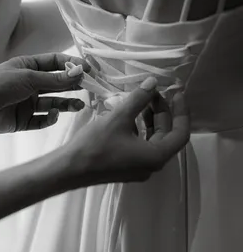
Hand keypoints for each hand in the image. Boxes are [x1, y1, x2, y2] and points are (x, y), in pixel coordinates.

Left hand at [0, 53, 89, 132]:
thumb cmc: (1, 84)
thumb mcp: (30, 77)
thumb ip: (56, 79)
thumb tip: (79, 73)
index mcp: (29, 67)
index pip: (55, 63)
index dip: (71, 65)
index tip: (88, 69)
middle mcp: (30, 84)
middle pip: (56, 83)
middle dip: (72, 85)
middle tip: (90, 87)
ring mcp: (28, 102)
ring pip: (53, 103)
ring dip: (66, 103)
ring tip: (80, 105)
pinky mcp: (25, 120)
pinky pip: (42, 119)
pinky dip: (50, 118)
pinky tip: (54, 114)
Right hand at [70, 77, 189, 183]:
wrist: (69, 169)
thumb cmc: (96, 145)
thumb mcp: (119, 118)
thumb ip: (138, 99)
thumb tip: (153, 82)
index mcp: (156, 156)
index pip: (181, 133)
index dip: (182, 111)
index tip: (177, 93)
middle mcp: (152, 164)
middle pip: (168, 135)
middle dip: (163, 111)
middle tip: (154, 92)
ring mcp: (139, 167)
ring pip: (154, 139)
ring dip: (152, 119)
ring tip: (143, 100)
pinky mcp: (127, 166)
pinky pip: (142, 145)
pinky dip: (141, 128)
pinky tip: (129, 115)